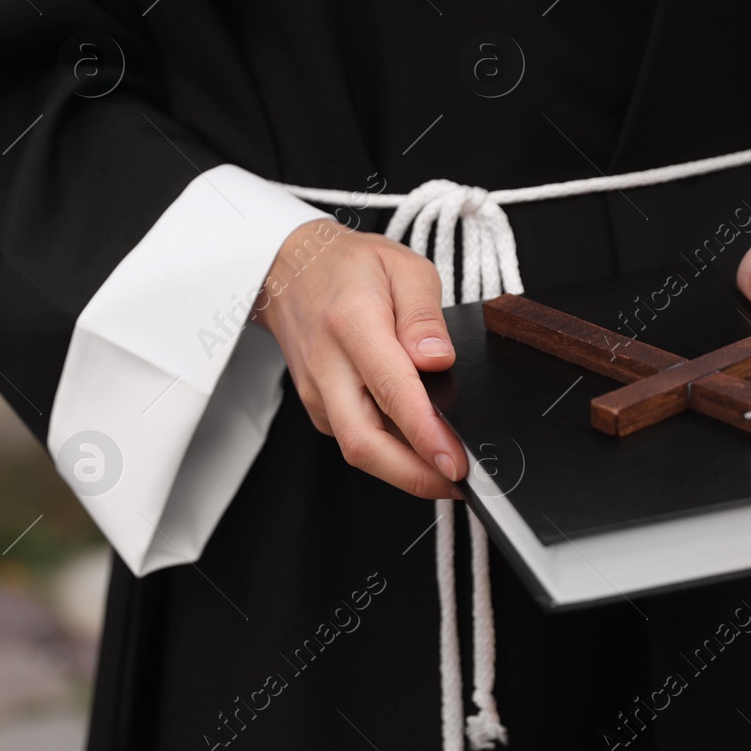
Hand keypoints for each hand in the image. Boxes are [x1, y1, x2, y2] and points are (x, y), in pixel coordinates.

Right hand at [254, 218, 464, 497]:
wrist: (290, 269)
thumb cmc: (349, 267)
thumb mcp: (403, 267)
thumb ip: (425, 316)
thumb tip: (437, 359)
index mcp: (352, 322)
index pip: (390, 389)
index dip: (424, 433)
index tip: (455, 460)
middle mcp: (327, 364)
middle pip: (364, 442)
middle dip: (414, 476)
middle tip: (460, 483)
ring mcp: (316, 390)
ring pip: (358, 449)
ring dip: (404, 470)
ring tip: (447, 470)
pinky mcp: (318, 406)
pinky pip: (354, 439)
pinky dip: (389, 453)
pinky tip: (416, 446)